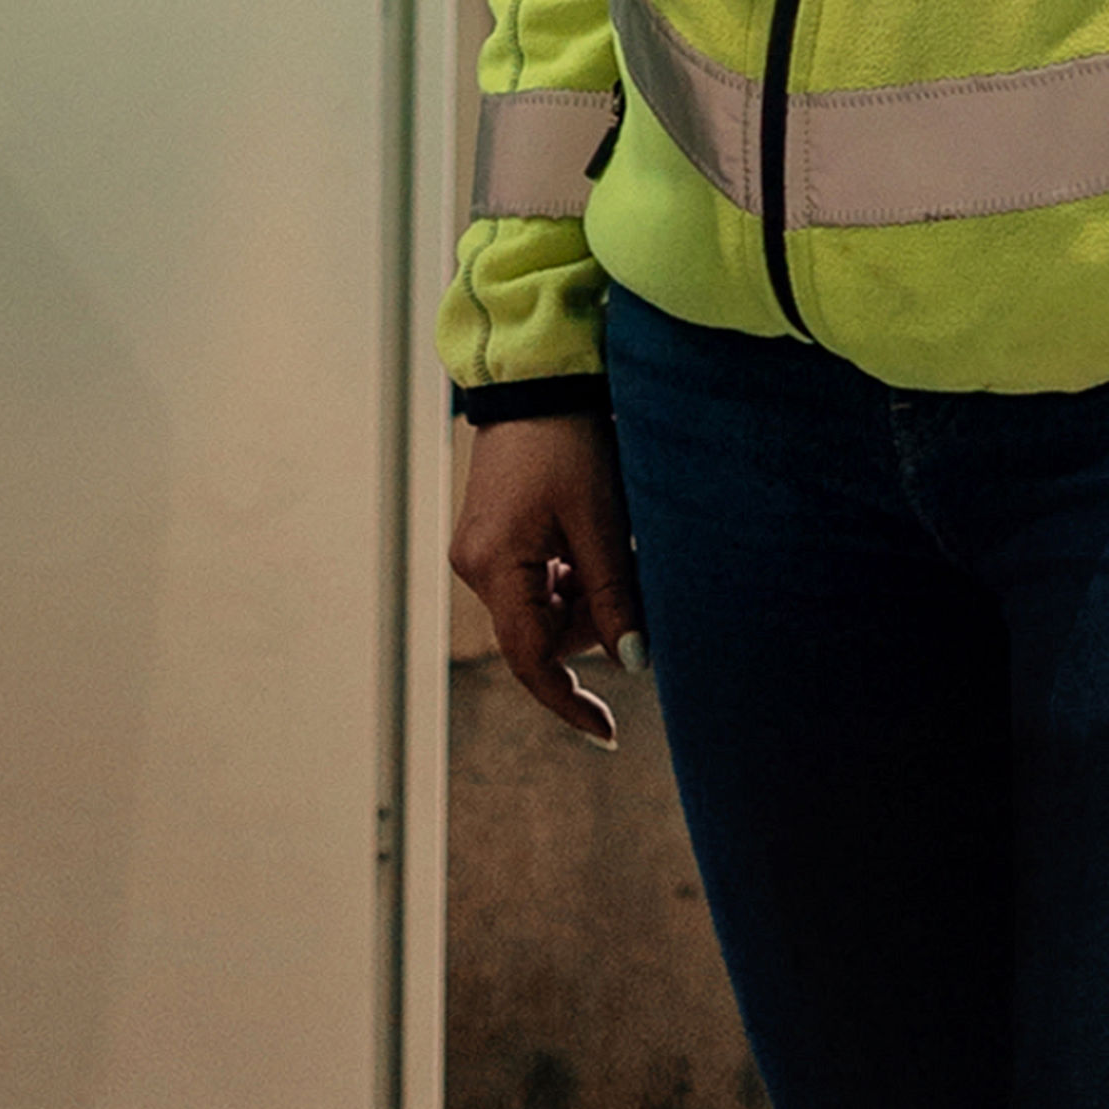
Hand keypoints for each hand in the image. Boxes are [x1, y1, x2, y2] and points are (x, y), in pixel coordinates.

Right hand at [450, 407, 643, 741]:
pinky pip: (535, 578)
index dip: (568, 701)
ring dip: (584, 591)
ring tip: (613, 539)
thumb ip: (613, 595)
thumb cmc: (568, 441)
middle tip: (633, 573)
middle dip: (592, 618)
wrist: (536, 376)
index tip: (607, 733)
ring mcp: (480, 550)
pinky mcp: (492, 534)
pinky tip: (591, 533)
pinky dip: (569, 571)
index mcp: (494, 566)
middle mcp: (475, 566)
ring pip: (542, 606)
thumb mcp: (600, 521)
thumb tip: (632, 663)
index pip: (530, 660)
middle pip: (542, 631)